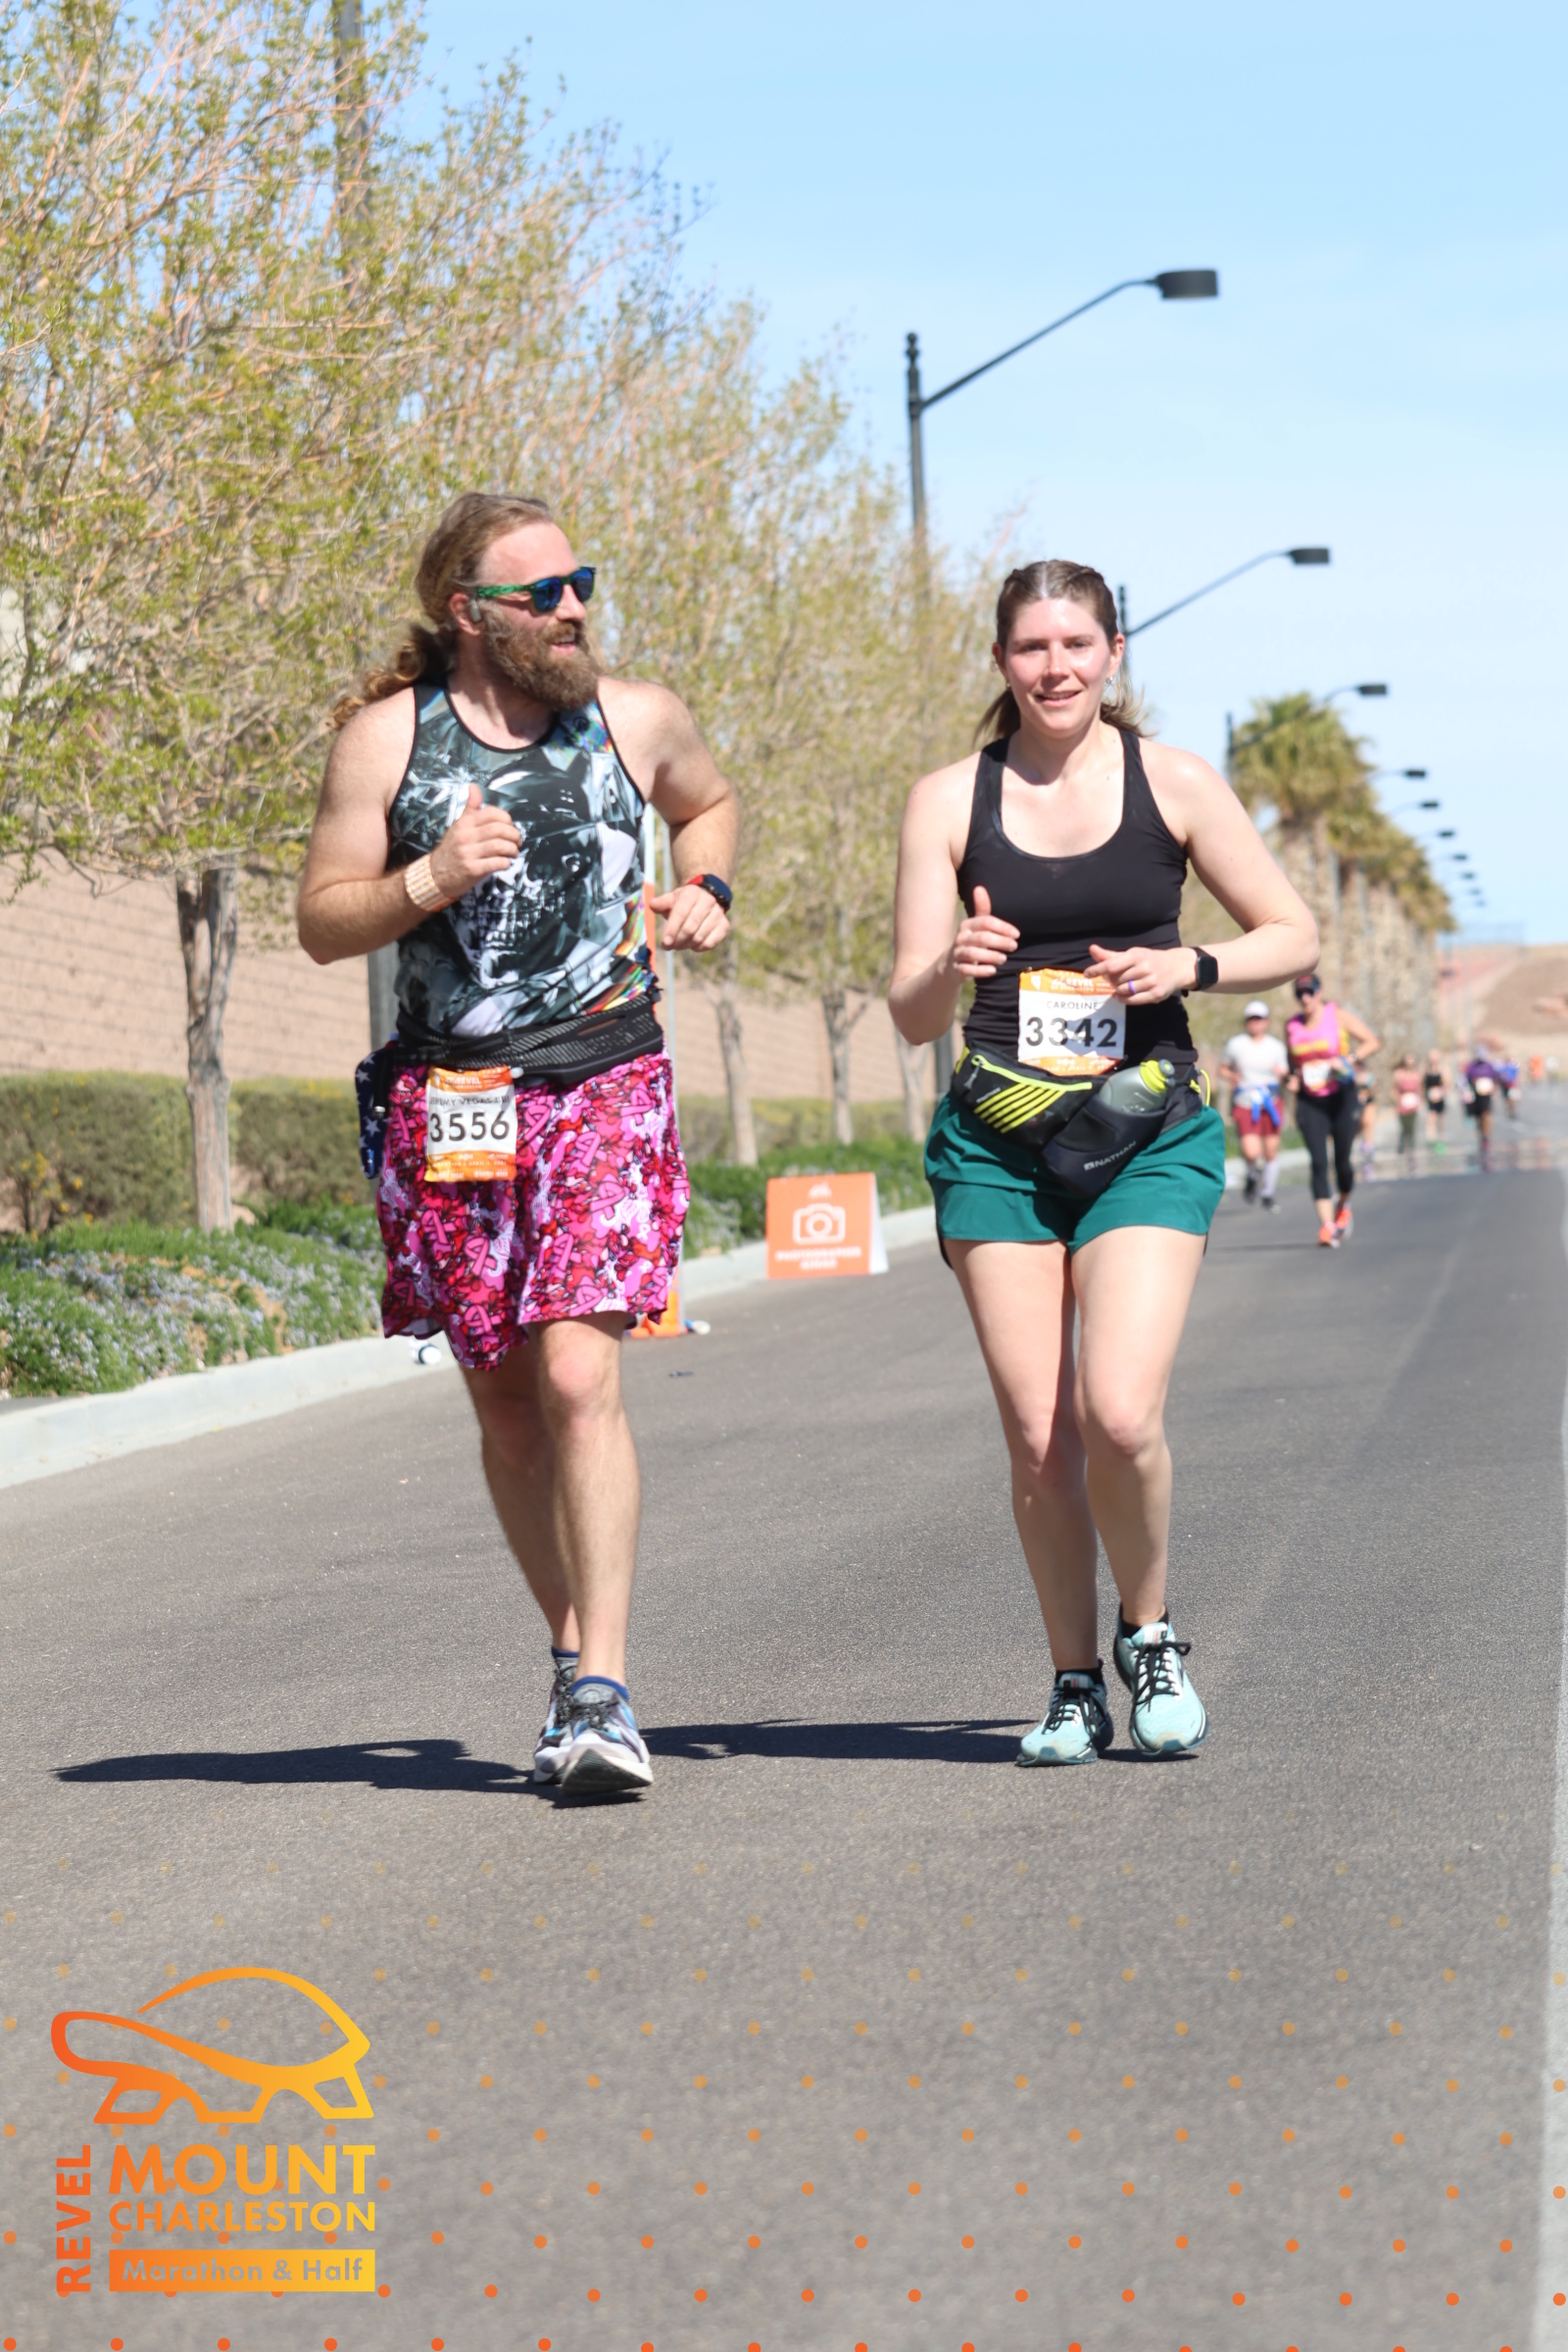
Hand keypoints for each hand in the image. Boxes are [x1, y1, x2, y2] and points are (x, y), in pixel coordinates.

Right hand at [430, 783, 520, 899]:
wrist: (436, 874)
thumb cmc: (452, 848)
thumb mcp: (459, 826)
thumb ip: (470, 808)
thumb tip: (474, 787)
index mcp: (464, 823)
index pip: (491, 813)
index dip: (506, 818)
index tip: (510, 826)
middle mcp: (466, 836)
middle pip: (498, 829)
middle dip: (514, 835)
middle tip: (517, 841)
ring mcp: (468, 853)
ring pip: (499, 845)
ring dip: (512, 849)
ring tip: (513, 852)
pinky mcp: (472, 869)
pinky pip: (496, 863)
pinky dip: (506, 863)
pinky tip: (506, 863)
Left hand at [651, 880, 729, 951]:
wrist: (706, 898)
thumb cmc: (684, 902)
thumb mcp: (672, 899)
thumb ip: (662, 903)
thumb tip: (652, 904)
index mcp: (692, 894)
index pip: (681, 913)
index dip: (672, 929)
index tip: (665, 942)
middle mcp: (707, 902)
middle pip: (690, 928)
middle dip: (677, 940)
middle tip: (669, 946)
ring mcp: (718, 914)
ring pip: (699, 937)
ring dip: (686, 945)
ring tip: (679, 944)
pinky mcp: (724, 926)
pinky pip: (709, 943)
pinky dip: (698, 947)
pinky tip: (692, 944)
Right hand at [949, 885, 1017, 979]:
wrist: (950, 964)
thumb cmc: (970, 942)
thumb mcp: (976, 926)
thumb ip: (982, 909)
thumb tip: (980, 887)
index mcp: (967, 925)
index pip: (985, 922)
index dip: (1002, 927)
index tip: (1016, 934)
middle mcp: (961, 938)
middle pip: (981, 938)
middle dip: (999, 941)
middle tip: (1014, 946)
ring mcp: (957, 954)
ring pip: (973, 953)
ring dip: (990, 956)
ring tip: (1004, 958)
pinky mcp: (957, 969)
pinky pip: (967, 970)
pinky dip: (980, 971)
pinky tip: (993, 971)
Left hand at [1084, 942, 1197, 1004]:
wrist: (1176, 967)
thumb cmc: (1149, 960)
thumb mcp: (1131, 954)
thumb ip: (1110, 955)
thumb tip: (1091, 948)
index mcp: (1136, 956)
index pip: (1112, 964)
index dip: (1097, 970)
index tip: (1086, 974)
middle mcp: (1144, 968)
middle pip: (1116, 980)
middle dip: (1111, 981)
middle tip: (1114, 979)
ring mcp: (1151, 981)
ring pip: (1123, 991)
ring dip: (1118, 990)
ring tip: (1121, 986)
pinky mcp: (1156, 994)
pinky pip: (1133, 1000)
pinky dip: (1123, 999)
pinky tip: (1121, 995)